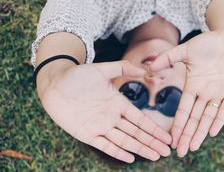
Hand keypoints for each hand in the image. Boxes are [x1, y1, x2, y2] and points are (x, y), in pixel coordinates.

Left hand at [37, 60, 171, 162]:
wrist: (54, 85)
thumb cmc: (77, 75)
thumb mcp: (102, 69)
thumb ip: (123, 68)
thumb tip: (145, 69)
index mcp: (118, 104)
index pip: (140, 119)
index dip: (154, 129)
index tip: (167, 136)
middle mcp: (112, 117)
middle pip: (137, 133)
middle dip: (152, 142)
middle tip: (167, 151)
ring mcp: (100, 127)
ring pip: (125, 140)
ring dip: (140, 148)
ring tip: (155, 156)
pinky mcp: (87, 134)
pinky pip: (105, 145)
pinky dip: (117, 152)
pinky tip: (130, 157)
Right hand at [149, 30, 223, 156]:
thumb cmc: (207, 42)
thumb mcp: (186, 50)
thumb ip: (168, 58)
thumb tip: (149, 67)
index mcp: (192, 86)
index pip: (183, 110)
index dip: (178, 124)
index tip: (171, 139)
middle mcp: (205, 93)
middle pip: (195, 118)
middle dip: (187, 135)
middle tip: (181, 152)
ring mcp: (219, 92)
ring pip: (208, 117)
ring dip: (201, 132)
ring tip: (193, 147)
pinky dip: (219, 119)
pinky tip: (212, 132)